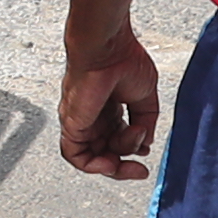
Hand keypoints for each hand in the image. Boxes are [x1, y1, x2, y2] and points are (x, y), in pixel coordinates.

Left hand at [60, 29, 162, 179]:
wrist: (107, 47)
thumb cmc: (123, 60)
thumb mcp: (145, 97)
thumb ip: (146, 122)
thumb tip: (145, 144)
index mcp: (109, 109)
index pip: (117, 140)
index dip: (132, 150)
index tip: (146, 155)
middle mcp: (94, 117)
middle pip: (105, 153)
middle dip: (124, 166)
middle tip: (139, 170)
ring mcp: (81, 121)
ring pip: (93, 157)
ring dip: (114, 164)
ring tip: (129, 157)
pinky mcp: (71, 124)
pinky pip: (75, 155)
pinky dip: (93, 166)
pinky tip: (110, 163)